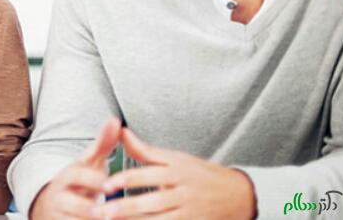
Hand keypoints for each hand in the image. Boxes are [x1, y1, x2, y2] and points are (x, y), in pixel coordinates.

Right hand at [30, 118, 120, 219]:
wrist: (52, 204)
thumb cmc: (79, 181)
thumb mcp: (88, 163)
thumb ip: (102, 144)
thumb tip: (115, 120)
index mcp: (66, 176)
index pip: (76, 176)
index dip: (93, 180)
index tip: (110, 186)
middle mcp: (60, 197)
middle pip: (71, 204)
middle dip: (88, 209)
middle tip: (105, 212)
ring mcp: (59, 215)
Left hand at [97, 128, 255, 218]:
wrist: (239, 195)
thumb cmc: (200, 174)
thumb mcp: (175, 158)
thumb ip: (145, 150)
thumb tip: (120, 131)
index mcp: (176, 171)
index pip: (146, 174)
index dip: (125, 179)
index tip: (105, 184)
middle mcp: (182, 191)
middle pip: (152, 201)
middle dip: (126, 208)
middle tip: (103, 212)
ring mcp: (189, 212)